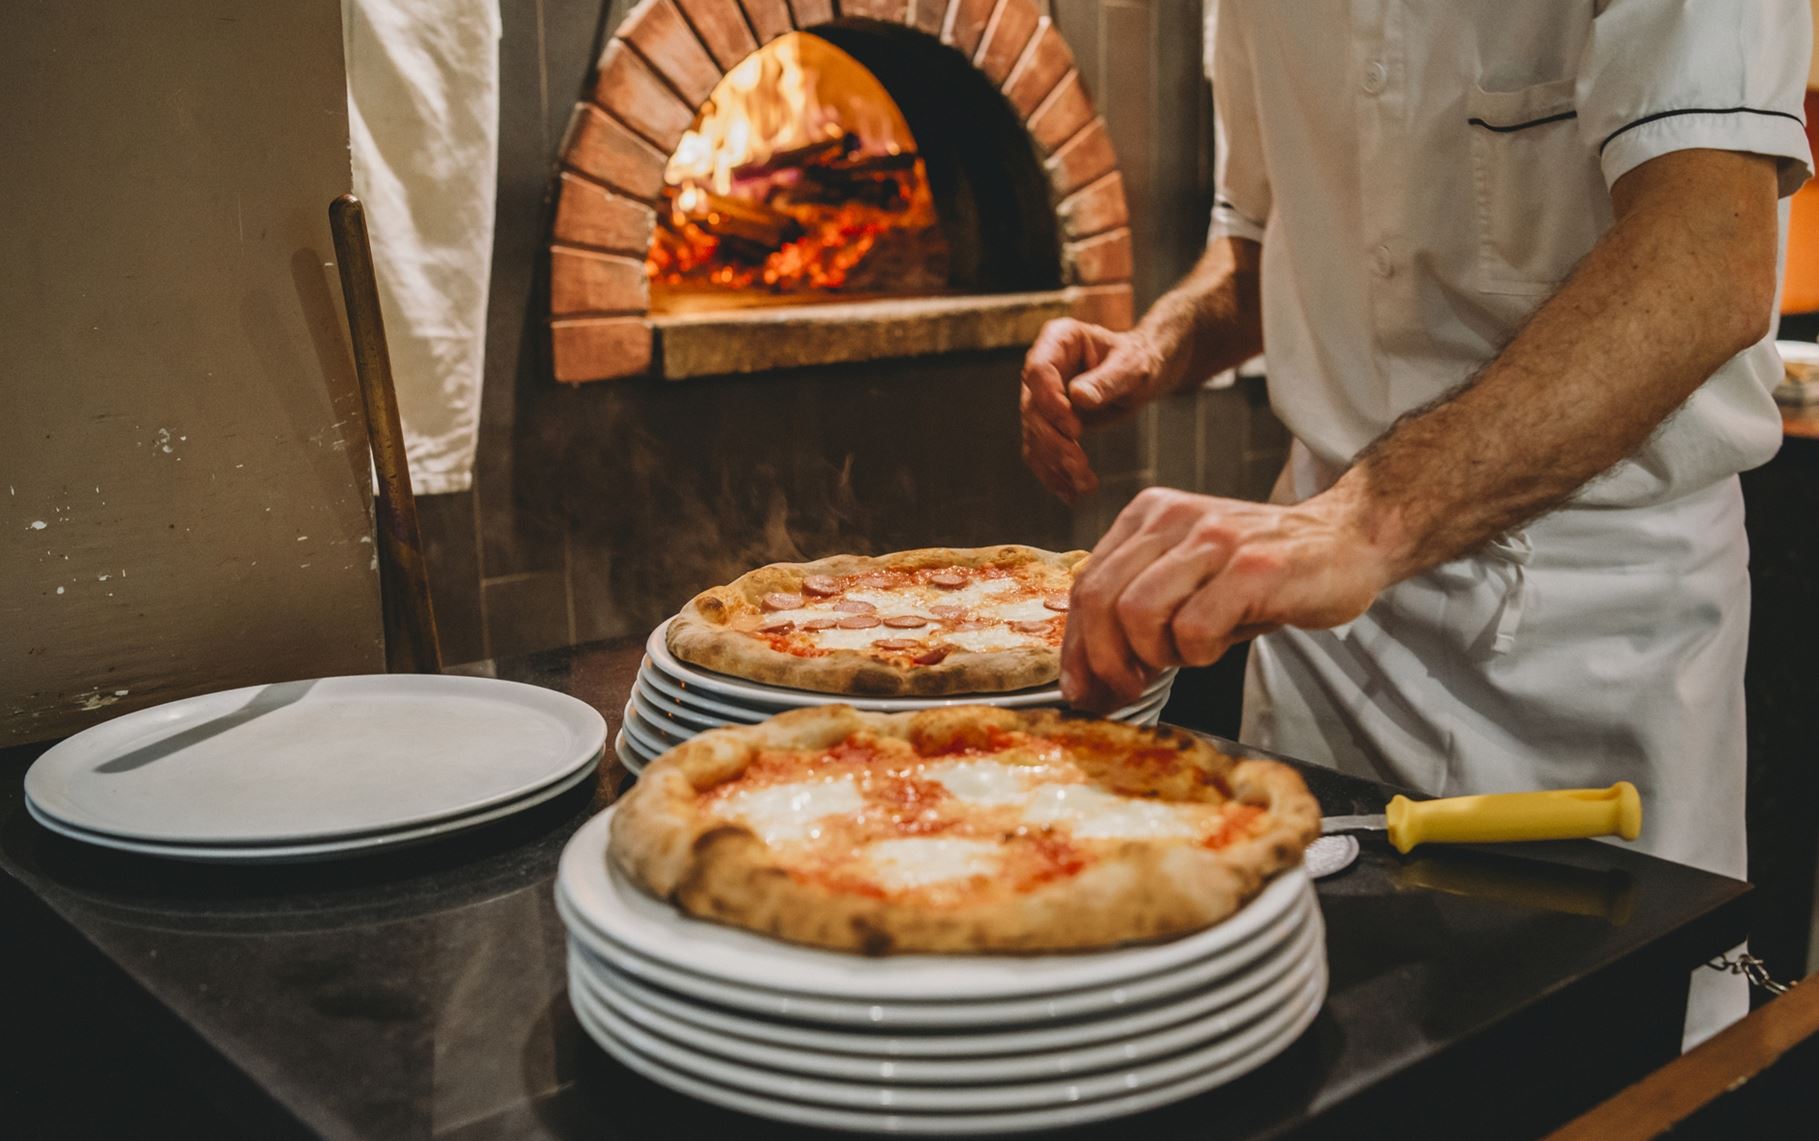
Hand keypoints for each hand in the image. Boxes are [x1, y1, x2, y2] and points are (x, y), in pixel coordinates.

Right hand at [1019, 319, 1166, 502]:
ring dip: (1056, 465)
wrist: (1144, 374)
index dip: (1050, 403)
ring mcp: (1041, 397)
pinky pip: (1041, 451)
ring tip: (1084, 486)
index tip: (1075, 430)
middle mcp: (1042, 367)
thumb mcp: (1133, 366)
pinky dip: (1054, 474)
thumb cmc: (1141, 360)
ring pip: (1035, 436)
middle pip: (1032, 409)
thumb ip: (1107, 380)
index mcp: (1058, 339)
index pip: (1038, 371)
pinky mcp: (1048, 422)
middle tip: (1080, 467)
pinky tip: (1070, 493)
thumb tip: (1078, 398)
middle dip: (1055, 443)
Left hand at [1061, 487, 1395, 710]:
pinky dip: (1199, 654)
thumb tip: (1089, 679)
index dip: (1077, 646)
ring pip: (1138, 612)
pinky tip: (1220, 645)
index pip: (1086, 583)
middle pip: (1099, 599)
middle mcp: (1174, 517)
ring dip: (1156, 654)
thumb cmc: (1262, 571)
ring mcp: (1214, 539)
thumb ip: (1138, 607)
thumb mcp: (1189, 575)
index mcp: (1149, 515)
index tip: (1084, 689)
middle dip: (1105, 660)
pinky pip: (1194, 628)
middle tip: (1129, 689)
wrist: (1347, 540)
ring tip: (1186, 655)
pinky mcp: (1253, 567)